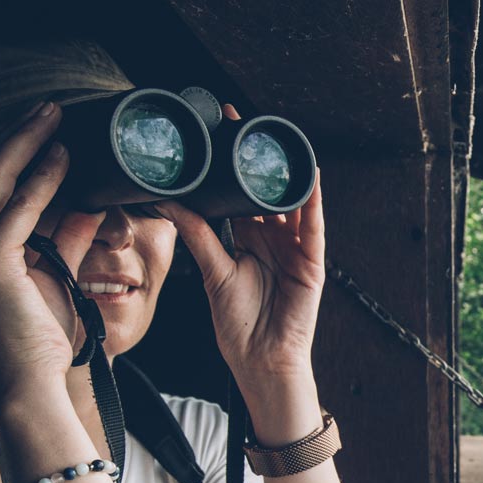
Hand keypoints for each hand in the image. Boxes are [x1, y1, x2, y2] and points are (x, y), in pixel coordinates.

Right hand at [0, 102, 104, 402]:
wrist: (29, 383)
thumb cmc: (39, 339)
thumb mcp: (54, 277)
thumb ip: (65, 239)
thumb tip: (89, 206)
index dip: (10, 150)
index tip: (42, 126)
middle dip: (16, 135)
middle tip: (48, 108)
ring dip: (25, 143)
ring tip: (54, 118)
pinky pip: (14, 209)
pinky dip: (40, 179)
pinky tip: (61, 158)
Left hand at [158, 105, 325, 396]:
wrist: (261, 359)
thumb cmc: (239, 325)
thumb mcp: (213, 272)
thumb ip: (198, 235)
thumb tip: (168, 201)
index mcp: (248, 240)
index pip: (240, 194)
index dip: (230, 166)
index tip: (216, 133)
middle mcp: (273, 240)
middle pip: (266, 191)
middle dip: (256, 159)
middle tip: (242, 124)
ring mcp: (295, 250)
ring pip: (293, 203)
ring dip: (286, 172)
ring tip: (276, 139)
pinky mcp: (312, 263)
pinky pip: (314, 226)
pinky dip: (314, 202)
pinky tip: (311, 176)